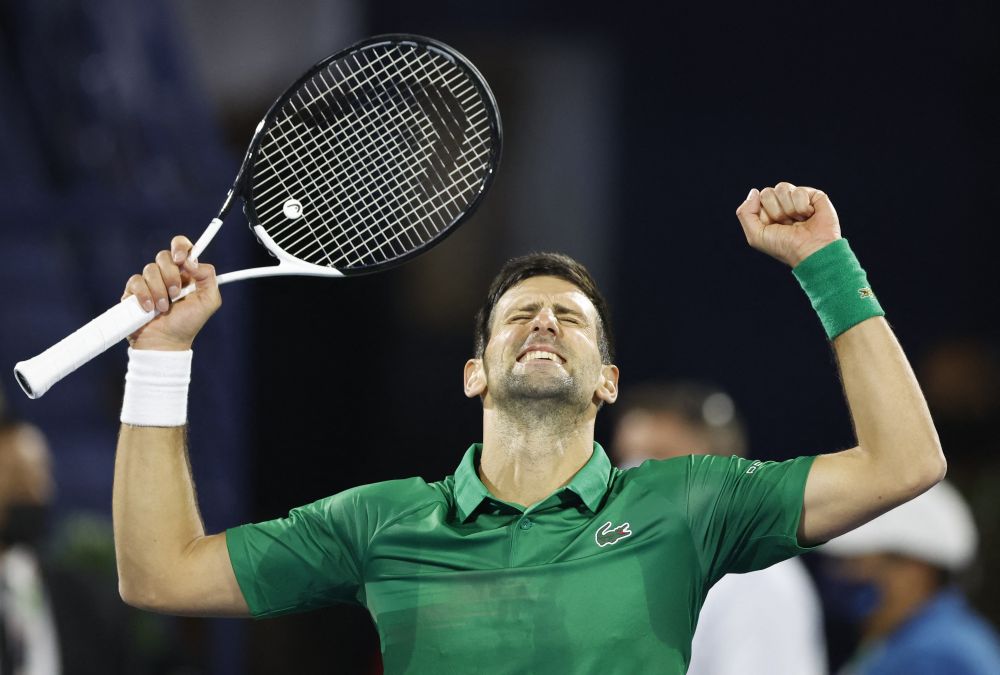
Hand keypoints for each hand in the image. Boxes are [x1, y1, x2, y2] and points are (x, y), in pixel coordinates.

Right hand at [121, 236, 221, 350]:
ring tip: (164, 308)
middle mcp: (167, 274)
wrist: (165, 342)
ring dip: (159, 290)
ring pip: (150, 269)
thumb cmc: (187, 324)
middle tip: (176, 294)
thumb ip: (208, 277)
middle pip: (164, 256)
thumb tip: (191, 261)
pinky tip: (149, 309)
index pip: (182, 247)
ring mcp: (149, 282)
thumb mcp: (209, 301)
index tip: (181, 260)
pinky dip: (144, 295)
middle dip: (171, 276)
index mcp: (186, 273)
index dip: (180, 247)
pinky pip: (135, 281)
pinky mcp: (133, 291)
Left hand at [735, 182, 840, 266]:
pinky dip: (802, 206)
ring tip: (799, 221)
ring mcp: (798, 199)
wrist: (811, 251)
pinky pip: (798, 191)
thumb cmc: (785, 247)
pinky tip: (809, 216)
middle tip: (786, 225)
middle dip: (775, 211)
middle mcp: (782, 204)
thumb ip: (745, 213)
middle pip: (767, 192)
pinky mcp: (814, 195)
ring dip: (789, 209)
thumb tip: (754, 191)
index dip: (763, 214)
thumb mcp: (756, 236)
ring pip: (782, 188)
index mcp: (767, 213)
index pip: (756, 199)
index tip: (773, 227)